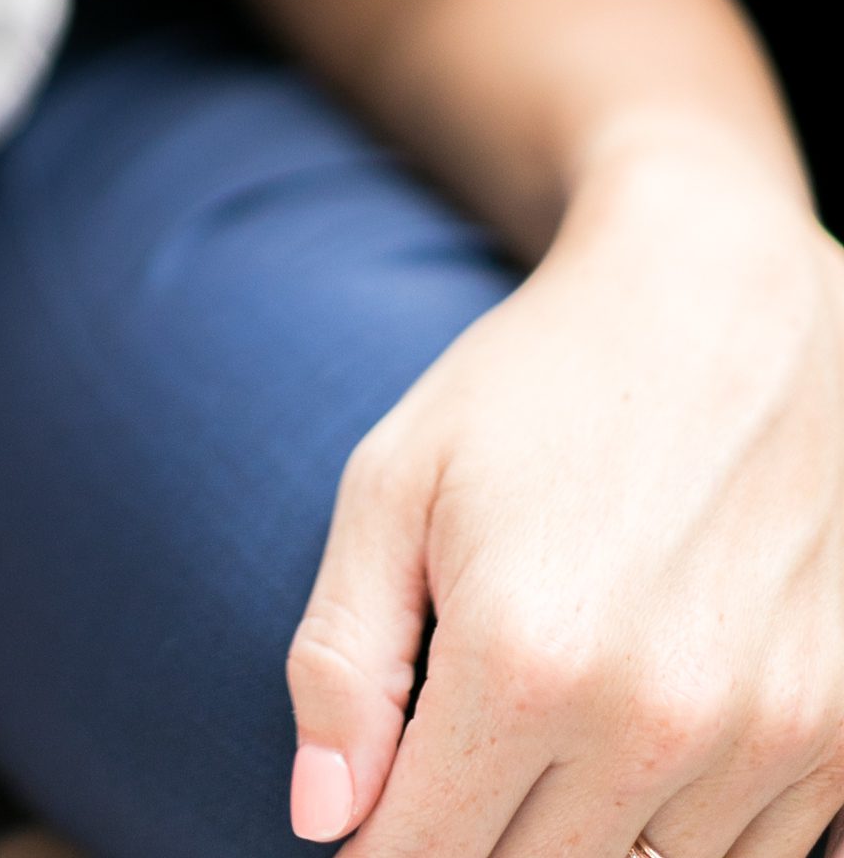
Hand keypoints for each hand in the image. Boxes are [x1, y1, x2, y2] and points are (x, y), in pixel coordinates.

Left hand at [287, 135, 843, 857]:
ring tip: (565, 719)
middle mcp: (656, 721)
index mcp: (522, 661)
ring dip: (592, 837)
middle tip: (467, 758)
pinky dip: (694, 826)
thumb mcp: (395, 481)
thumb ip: (343, 661)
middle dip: (478, 842)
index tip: (377, 814)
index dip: (380, 848)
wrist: (724, 292)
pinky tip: (657, 731)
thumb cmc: (538, 380)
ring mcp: (769, 734)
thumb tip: (324, 820)